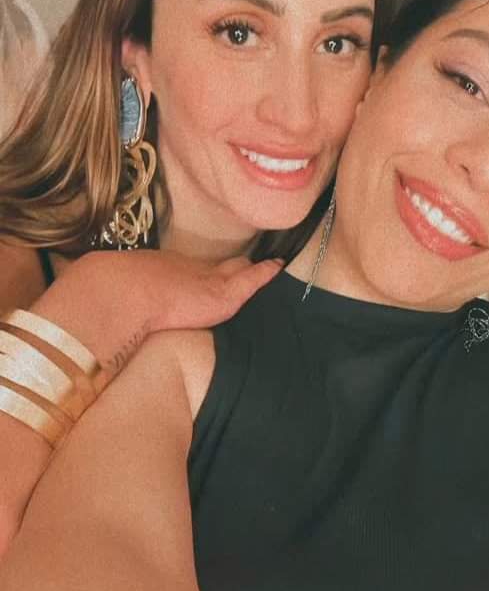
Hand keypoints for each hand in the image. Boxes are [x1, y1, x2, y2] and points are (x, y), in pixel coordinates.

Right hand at [30, 251, 281, 373]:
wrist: (119, 295)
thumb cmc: (112, 302)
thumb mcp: (126, 304)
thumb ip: (133, 310)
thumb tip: (108, 325)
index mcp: (167, 274)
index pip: (195, 273)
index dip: (209, 272)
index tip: (219, 271)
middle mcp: (190, 272)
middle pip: (221, 267)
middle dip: (236, 267)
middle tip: (249, 265)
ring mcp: (208, 281)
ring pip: (238, 271)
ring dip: (253, 270)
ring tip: (272, 266)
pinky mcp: (224, 295)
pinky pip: (252, 278)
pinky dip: (265, 274)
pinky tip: (277, 267)